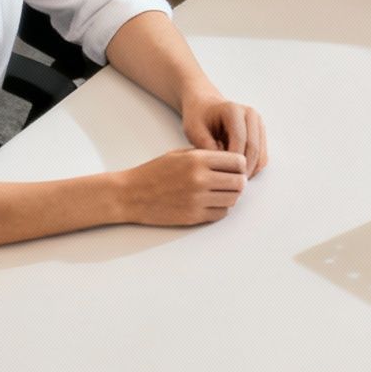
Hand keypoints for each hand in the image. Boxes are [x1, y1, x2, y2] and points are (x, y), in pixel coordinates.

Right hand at [115, 148, 246, 225]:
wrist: (131, 194)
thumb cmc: (154, 172)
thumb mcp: (180, 154)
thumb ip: (206, 156)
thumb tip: (230, 161)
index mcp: (197, 159)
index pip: (237, 161)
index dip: (239, 165)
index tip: (235, 167)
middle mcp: (200, 179)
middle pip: (239, 182)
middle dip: (238, 181)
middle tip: (231, 181)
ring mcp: (198, 200)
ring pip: (233, 199)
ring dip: (231, 196)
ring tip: (220, 192)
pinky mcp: (193, 217)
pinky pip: (221, 214)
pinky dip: (220, 209)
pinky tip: (211, 203)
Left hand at [180, 89, 267, 177]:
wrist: (205, 106)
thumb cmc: (198, 117)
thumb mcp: (193, 130)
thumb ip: (205, 146)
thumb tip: (220, 167)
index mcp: (233, 110)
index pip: (240, 139)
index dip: (234, 161)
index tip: (224, 176)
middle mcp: (250, 114)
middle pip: (254, 147)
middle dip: (244, 169)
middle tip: (231, 184)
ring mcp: (258, 123)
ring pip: (261, 153)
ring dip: (250, 170)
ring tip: (233, 180)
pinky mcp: (260, 133)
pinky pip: (262, 155)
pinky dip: (253, 167)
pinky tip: (238, 173)